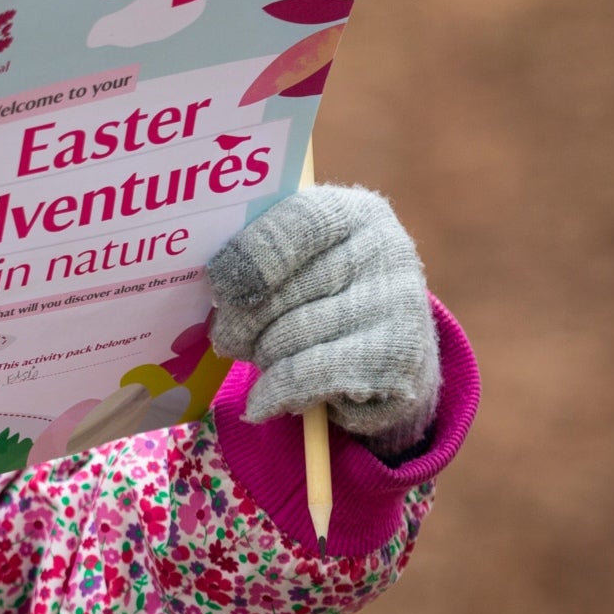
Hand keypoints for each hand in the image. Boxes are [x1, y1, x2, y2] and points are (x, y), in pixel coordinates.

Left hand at [205, 185, 439, 449]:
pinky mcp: (396, 362)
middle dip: (240, 321)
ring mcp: (396, 308)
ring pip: (287, 337)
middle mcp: (385, 252)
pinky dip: (274, 392)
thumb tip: (217, 283)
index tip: (217, 284)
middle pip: (278, 290)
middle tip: (228, 335)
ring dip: (262, 356)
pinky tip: (261, 400)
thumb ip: (262, 255)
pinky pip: (307, 379)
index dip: (246, 255)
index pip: (293, 223)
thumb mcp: (302, 258)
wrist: (395, 351)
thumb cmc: (327, 292)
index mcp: (354, 212)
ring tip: (265, 356)